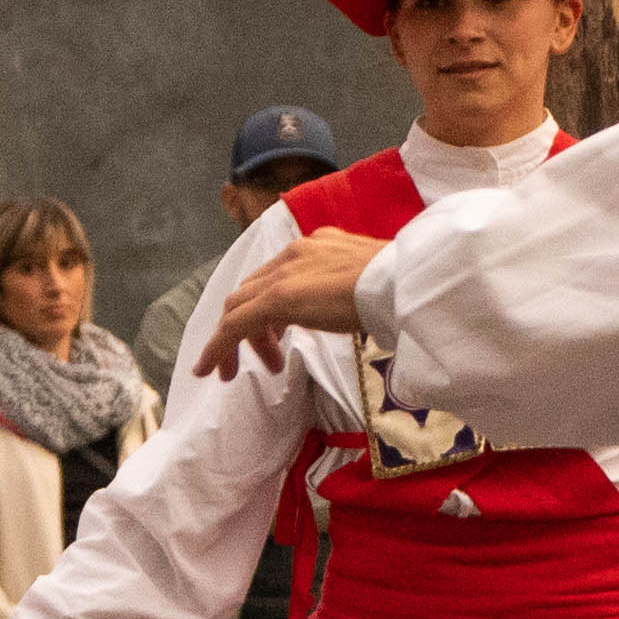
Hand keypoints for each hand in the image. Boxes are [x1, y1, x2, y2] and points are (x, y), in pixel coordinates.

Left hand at [191, 230, 388, 377]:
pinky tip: (210, 370)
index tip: (278, 339)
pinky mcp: (278, 297)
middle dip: (251, 329)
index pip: (276, 277)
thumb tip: (362, 308)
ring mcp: (285, 272)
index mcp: (317, 246)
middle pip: (252, 291)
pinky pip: (234, 324)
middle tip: (271, 362)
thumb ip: (353, 290)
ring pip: (238, 307)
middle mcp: (295, 252)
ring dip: (236, 342)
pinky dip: (217, 347)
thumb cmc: (403, 288)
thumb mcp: (371, 285)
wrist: (408, 282)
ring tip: (252, 372)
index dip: (268, 311)